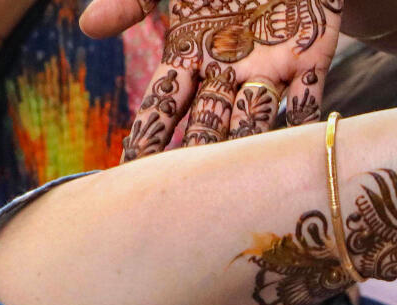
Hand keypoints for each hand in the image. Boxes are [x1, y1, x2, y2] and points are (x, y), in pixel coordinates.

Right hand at [80, 0, 340, 160]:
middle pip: (207, 123)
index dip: (148, 136)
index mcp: (189, 54)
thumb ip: (130, 1)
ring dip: (243, 148)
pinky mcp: (309, 61)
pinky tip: (291, 156)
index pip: (162, 106)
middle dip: (196, 156)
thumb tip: (87, 27)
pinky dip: (301, 126)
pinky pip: (306, 101)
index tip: (132, 173)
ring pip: (253, 119)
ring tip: (234, 182)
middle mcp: (226, 72)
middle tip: (186, 192)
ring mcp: (268, 69)